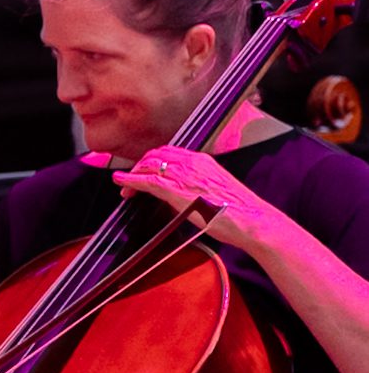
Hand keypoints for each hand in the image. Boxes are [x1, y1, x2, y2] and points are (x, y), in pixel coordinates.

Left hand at [87, 144, 282, 254]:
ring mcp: (185, 175)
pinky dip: (130, 180)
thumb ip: (195, 188)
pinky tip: (121, 182)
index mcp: (203, 161)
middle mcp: (193, 162)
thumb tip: (177, 195)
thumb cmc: (237, 211)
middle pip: (156, 155)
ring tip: (123, 184)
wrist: (251, 219)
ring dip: (133, 174)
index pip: (170, 153)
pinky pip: (148, 181)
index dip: (152, 161)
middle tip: (129, 180)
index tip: (143, 171)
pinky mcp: (178, 191)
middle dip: (140, 166)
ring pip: (149, 166)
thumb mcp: (214, 191)